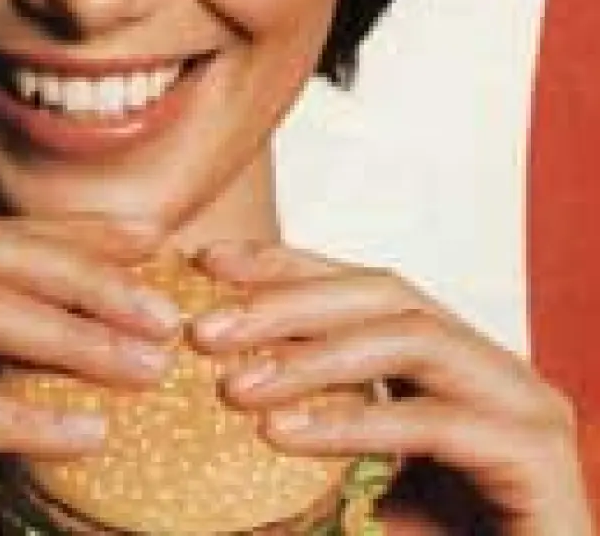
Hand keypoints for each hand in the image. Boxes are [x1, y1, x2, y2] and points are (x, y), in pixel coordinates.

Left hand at [189, 241, 593, 535]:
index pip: (359, 289)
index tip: (209, 263)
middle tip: (204, 330)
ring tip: (234, 386)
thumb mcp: (352, 476)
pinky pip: (432, 421)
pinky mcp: (534, 453)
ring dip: (311, 358)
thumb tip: (224, 397)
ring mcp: (520, 402)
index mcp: (446, 360)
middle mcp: (487, 366)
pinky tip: (280, 435)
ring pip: (411, 339)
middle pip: (384, 294)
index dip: (284, 266)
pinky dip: (351, 423)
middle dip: (287, 302)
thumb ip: (304, 429)